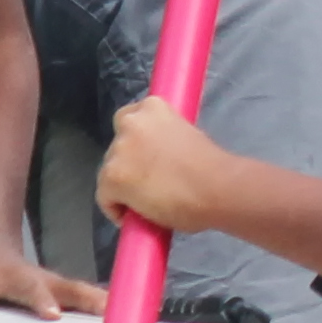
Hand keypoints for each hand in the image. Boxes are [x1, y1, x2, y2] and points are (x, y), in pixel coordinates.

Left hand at [0, 238, 106, 322]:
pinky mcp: (65, 294)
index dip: (42, 299)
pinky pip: (87, 302)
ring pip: (83, 294)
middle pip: (69, 288)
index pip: (30, 288)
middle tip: (111, 311)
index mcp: (17, 278)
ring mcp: (57, 286)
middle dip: (89, 299)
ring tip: (133, 318)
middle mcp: (43, 280)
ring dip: (105, 305)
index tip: (54, 314)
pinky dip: (107, 310)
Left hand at [98, 96, 238, 235]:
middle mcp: (130, 123)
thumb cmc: (211, 165)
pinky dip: (115, 208)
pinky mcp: (112, 177)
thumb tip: (157, 157)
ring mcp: (119, 150)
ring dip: (123, 184)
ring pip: (109, 171)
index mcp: (152, 106)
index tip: (146, 158)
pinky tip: (133, 216)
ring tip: (144, 201)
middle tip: (147, 181)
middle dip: (128, 163)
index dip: (136, 142)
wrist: (217, 188)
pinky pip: (104, 197)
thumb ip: (165, 138)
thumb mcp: (187, 135)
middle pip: (116, 147)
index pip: (129, 119)